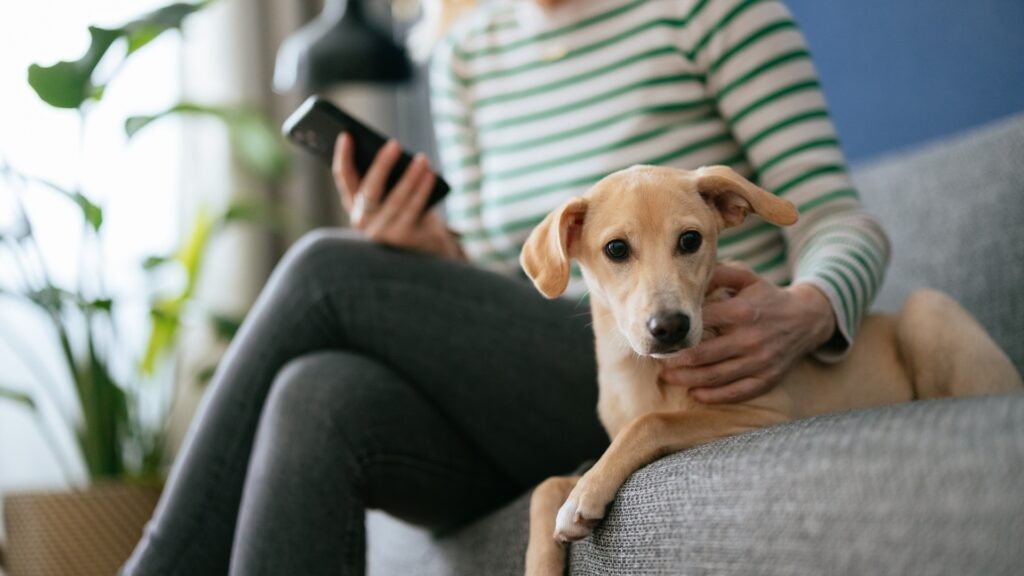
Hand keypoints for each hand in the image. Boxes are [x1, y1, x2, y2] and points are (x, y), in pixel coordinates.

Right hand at [332, 133, 462, 259]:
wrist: (426, 247)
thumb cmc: (409, 213)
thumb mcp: (395, 195)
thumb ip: (388, 178)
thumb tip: (394, 153)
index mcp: (356, 205)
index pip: (344, 178)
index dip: (343, 156)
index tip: (346, 135)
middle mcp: (363, 221)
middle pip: (370, 190)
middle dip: (382, 165)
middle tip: (394, 144)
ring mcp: (381, 233)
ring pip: (396, 199)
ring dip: (411, 176)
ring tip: (422, 159)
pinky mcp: (402, 239)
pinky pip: (413, 210)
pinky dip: (423, 190)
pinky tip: (431, 175)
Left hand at [660, 264, 835, 403]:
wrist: (807, 320)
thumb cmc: (768, 297)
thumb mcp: (747, 278)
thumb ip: (718, 274)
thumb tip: (687, 273)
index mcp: (741, 311)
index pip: (700, 323)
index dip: (677, 331)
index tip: (660, 334)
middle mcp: (750, 338)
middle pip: (702, 355)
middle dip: (674, 360)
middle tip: (657, 359)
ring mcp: (760, 362)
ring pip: (714, 376)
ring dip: (686, 379)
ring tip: (667, 377)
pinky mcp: (767, 379)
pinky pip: (736, 392)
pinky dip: (712, 396)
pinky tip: (695, 393)